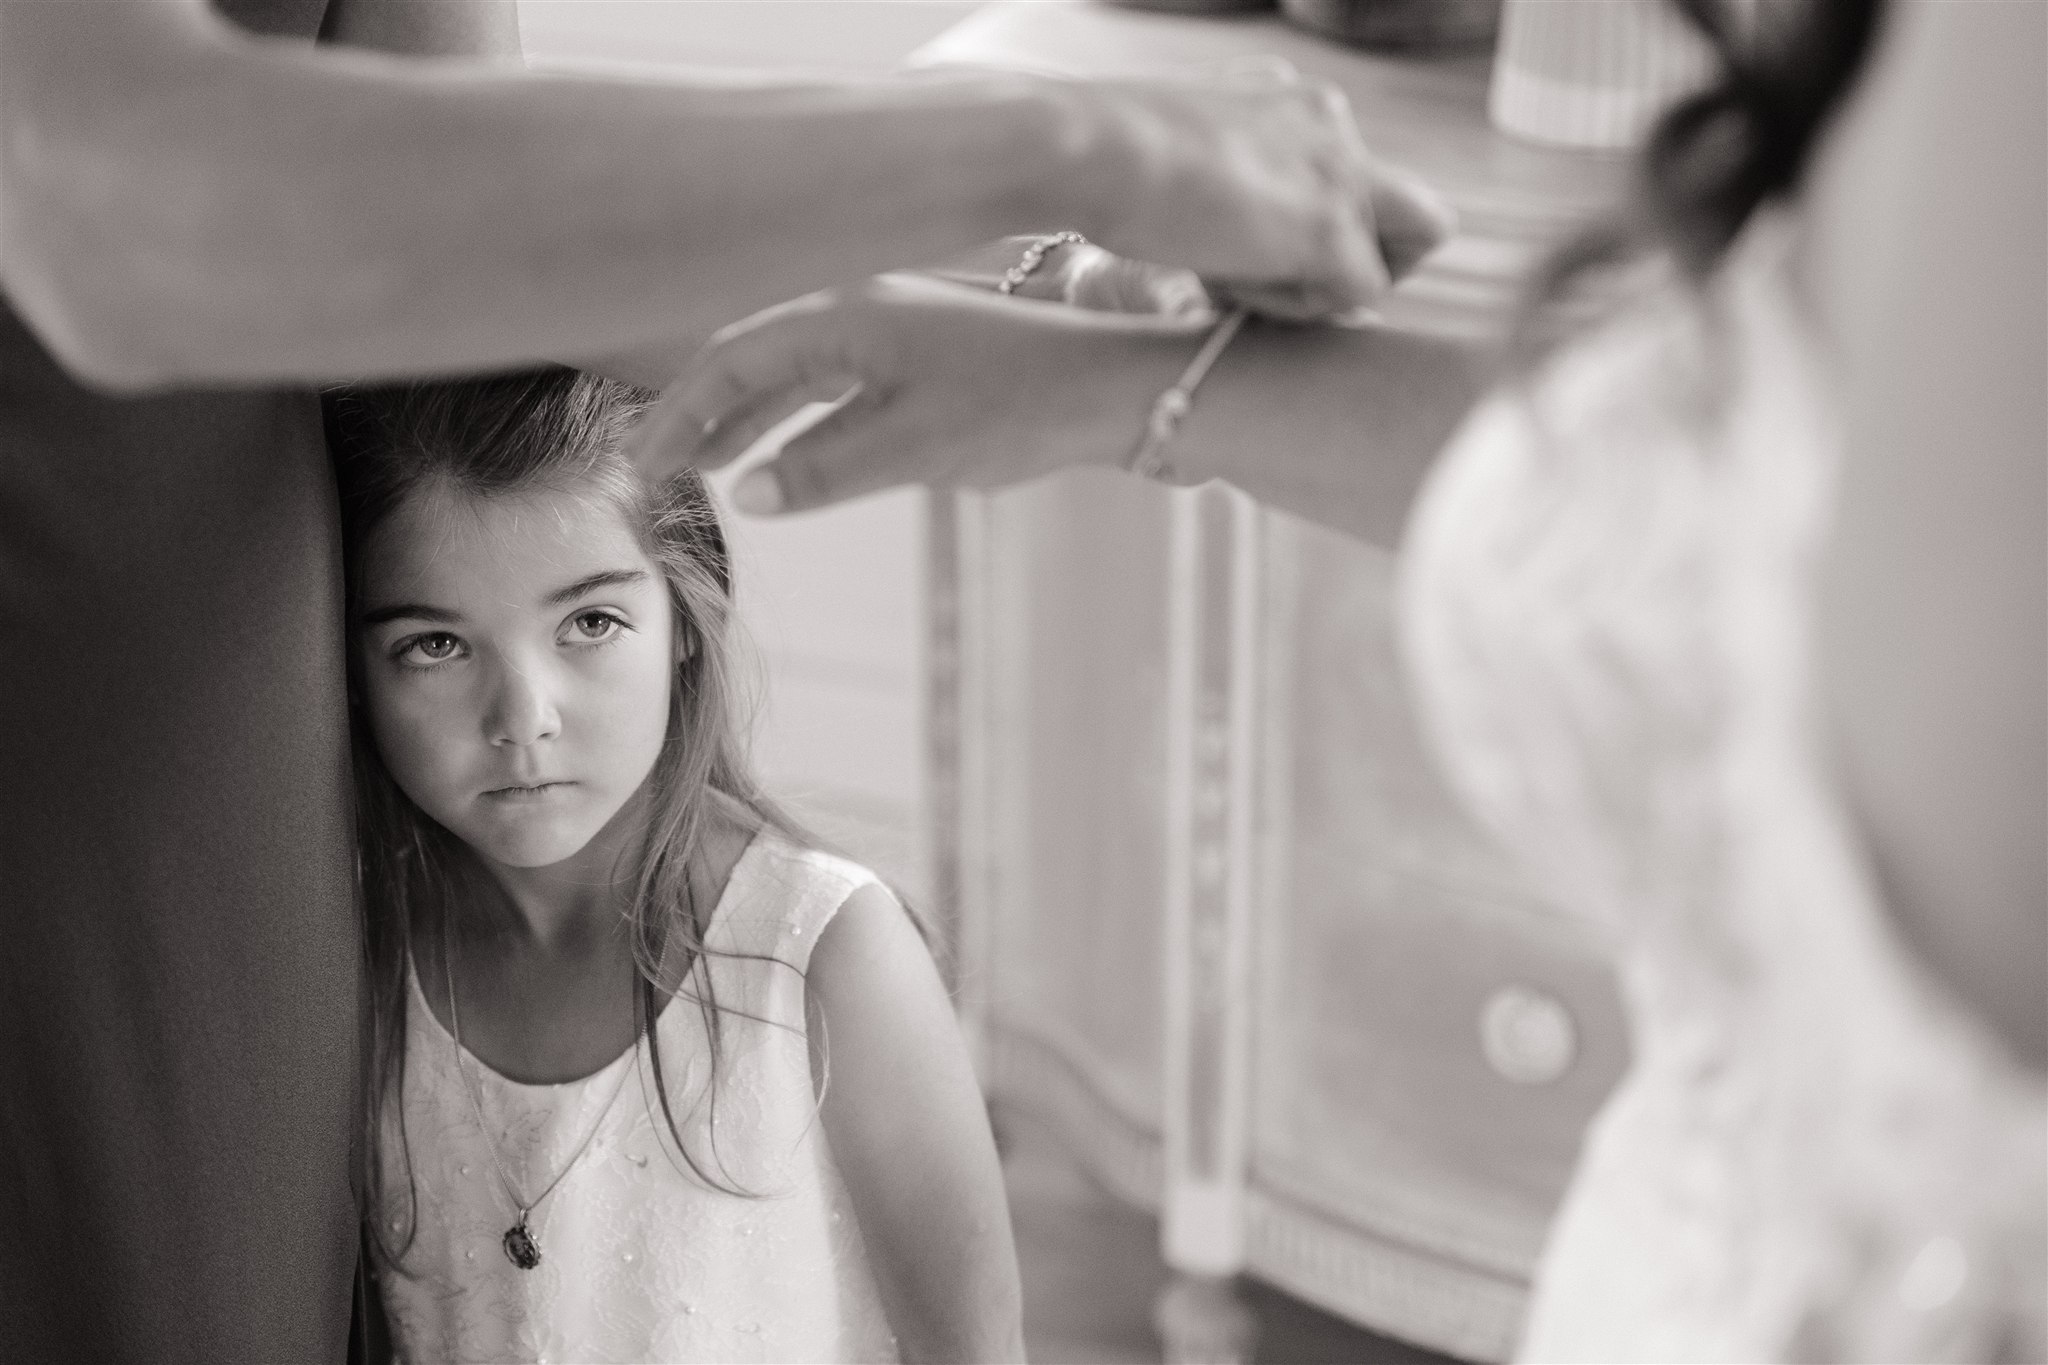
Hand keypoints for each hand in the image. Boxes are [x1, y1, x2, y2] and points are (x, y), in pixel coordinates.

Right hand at [633, 272, 1211, 510]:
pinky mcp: (917, 358)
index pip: (732, 361)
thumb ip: (826, 469)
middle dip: (698, 414)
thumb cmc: (1020, 405)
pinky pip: (830, 384)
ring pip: (790, 374)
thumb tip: (747, 495)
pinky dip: (792, 418)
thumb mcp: (916, 447)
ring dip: (743, 418)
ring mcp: (887, 331)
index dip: (681, 415)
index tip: (642, 465)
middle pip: (751, 359)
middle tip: (651, 468)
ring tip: (701, 466)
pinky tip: (778, 454)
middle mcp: (857, 311)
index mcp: (844, 317)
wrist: (1112, 385)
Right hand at [1054, 64, 1455, 315]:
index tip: (1261, 248)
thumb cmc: (1105, 160)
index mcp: (1293, 99)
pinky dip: (1296, 307)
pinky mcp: (1328, 225)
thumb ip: (1238, 190)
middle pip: (1412, 217)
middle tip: (1274, 279)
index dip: (1329, 232)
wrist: (1089, 148)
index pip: (1357, 178)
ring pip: (1382, 264)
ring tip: (1228, 271)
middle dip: (1355, 264)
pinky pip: (1355, 296)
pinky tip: (1229, 279)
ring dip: (1313, 289)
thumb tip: (1246, 249)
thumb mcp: (1186, 158)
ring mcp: (1337, 172)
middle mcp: (1331, 121)